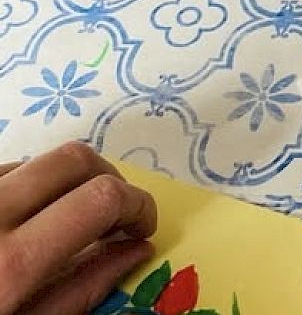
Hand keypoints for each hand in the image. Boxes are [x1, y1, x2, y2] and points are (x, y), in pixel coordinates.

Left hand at [0, 142, 157, 314]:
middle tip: (113, 216)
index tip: (141, 227)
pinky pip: (7, 168)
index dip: (137, 206)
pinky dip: (28, 184)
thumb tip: (136, 250)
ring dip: (66, 183)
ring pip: (38, 159)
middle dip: (109, 181)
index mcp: (14, 261)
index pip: (102, 197)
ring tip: (64, 221)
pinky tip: (26, 218)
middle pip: (76, 159)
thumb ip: (82, 290)